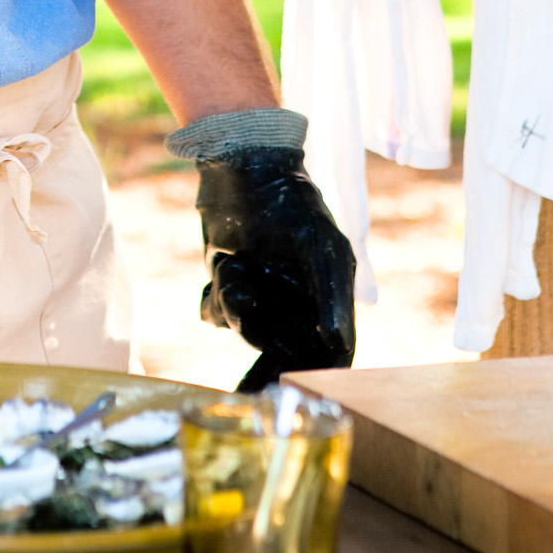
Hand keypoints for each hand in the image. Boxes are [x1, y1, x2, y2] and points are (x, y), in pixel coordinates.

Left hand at [194, 147, 356, 393]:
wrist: (244, 166)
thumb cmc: (292, 203)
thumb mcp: (320, 244)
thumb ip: (332, 293)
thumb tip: (338, 342)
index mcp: (326, 301)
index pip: (327, 353)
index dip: (313, 374)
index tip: (292, 386)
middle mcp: (294, 307)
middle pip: (279, 354)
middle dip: (259, 357)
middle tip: (245, 367)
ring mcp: (260, 299)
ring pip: (242, 331)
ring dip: (234, 305)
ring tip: (235, 268)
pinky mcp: (227, 287)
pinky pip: (215, 314)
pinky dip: (215, 298)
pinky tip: (225, 266)